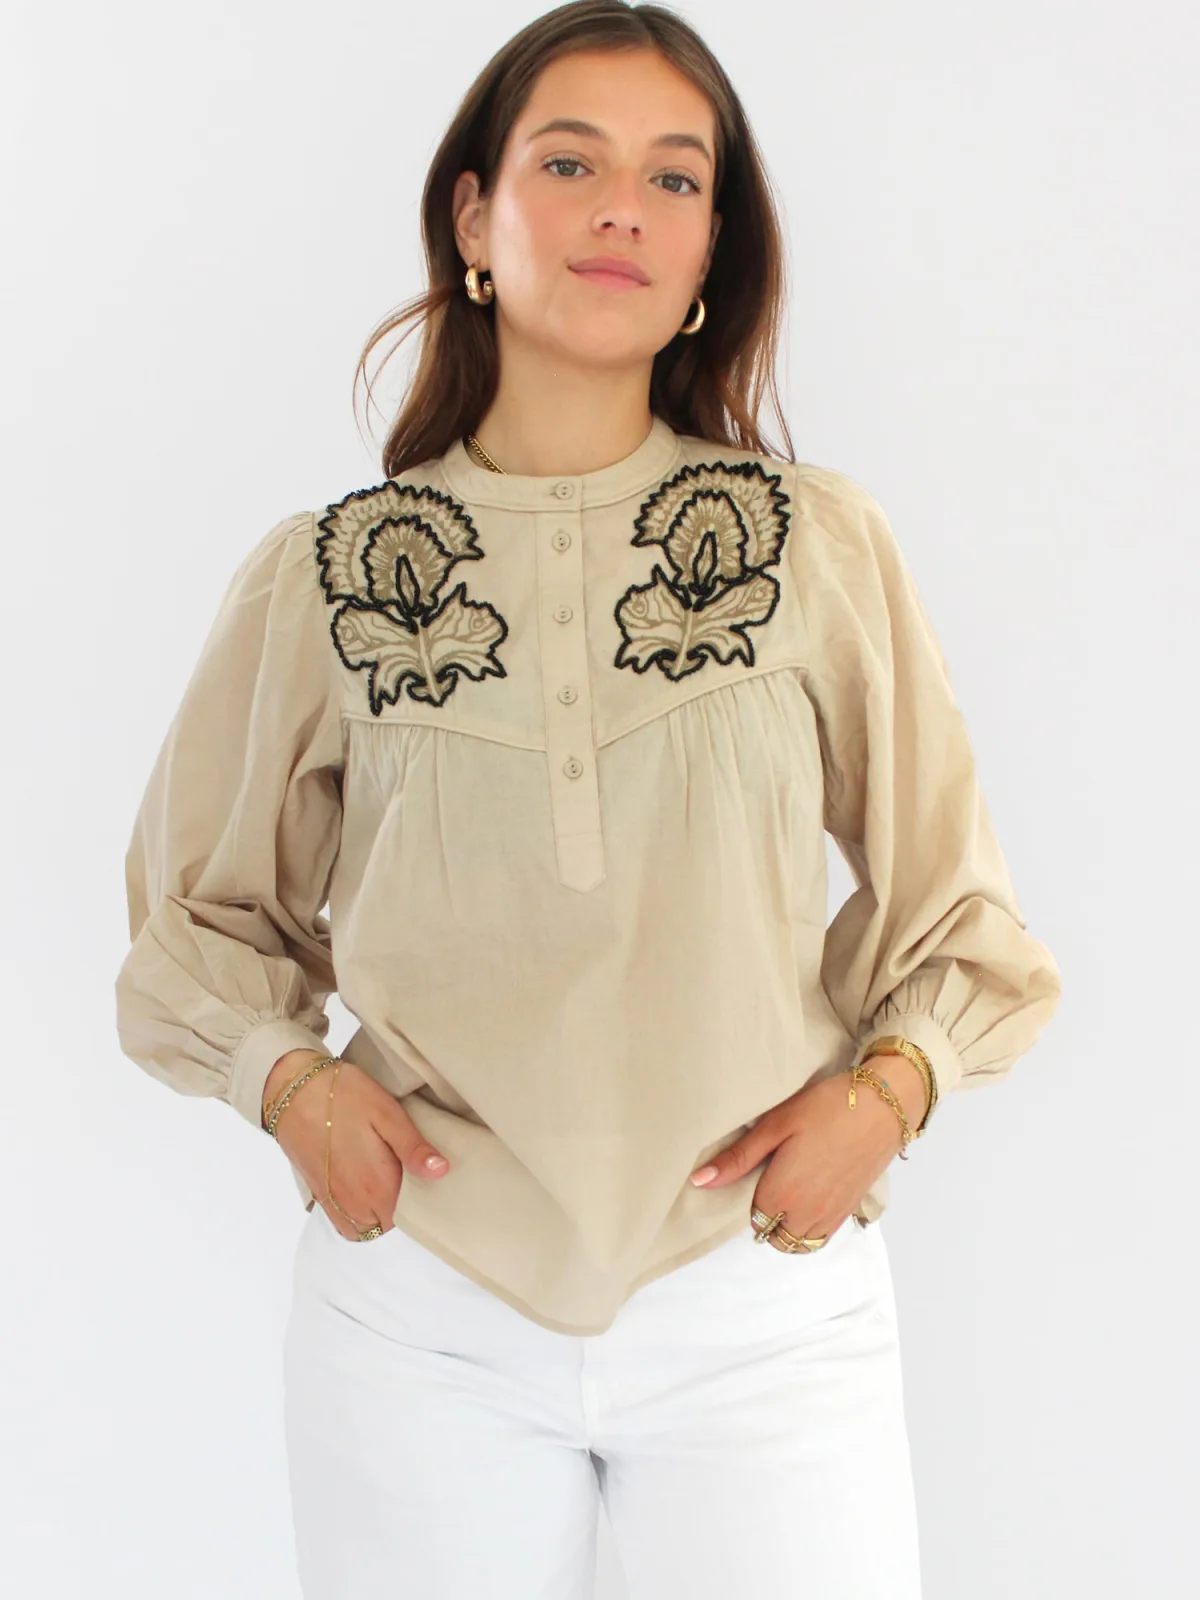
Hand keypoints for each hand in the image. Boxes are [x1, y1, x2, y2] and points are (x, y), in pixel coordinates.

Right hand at [263, 1050, 450, 1238]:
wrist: (292, 1091)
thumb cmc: (343, 1096)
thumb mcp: (387, 1113)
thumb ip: (413, 1148)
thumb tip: (441, 1171)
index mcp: (377, 1185)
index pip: (410, 1217)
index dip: (422, 1203)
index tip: (428, 1182)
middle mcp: (355, 1202)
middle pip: (388, 1224)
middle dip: (402, 1210)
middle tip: (411, 1178)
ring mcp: (334, 1201)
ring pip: (366, 1228)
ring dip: (380, 1214)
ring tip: (389, 1184)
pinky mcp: (319, 1194)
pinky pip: (344, 1224)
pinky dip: (358, 1217)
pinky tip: (365, 1190)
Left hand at [687, 1063, 920, 1241]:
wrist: (883, 1104)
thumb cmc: (826, 1107)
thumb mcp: (775, 1125)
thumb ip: (737, 1159)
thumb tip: (699, 1181)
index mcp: (783, 1195)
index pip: (753, 1217)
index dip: (751, 1196)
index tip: (758, 1171)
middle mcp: (807, 1215)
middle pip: (774, 1237)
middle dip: (768, 1217)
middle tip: (772, 1179)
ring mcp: (832, 1216)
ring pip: (798, 1243)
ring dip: (788, 1227)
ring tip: (789, 1191)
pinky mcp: (851, 1211)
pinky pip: (821, 1238)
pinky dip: (810, 1229)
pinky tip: (811, 1197)